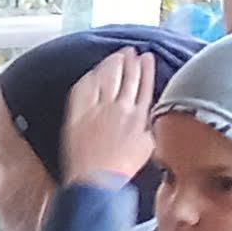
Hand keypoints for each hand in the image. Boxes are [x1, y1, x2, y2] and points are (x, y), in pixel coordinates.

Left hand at [60, 48, 162, 188]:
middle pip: (127, 77)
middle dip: (130, 61)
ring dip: (113, 63)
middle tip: (131, 50)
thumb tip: (152, 115)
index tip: (148, 57)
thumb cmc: (121, 169)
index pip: (145, 86)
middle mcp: (120, 108)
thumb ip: (150, 126)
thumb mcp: (148, 147)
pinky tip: (94, 70)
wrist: (96, 180)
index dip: (146, 69)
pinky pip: (85, 88)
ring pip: (108, 78)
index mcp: (139, 117)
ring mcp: (98, 109)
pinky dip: (91, 76)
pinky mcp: (79, 114)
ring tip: (117, 55)